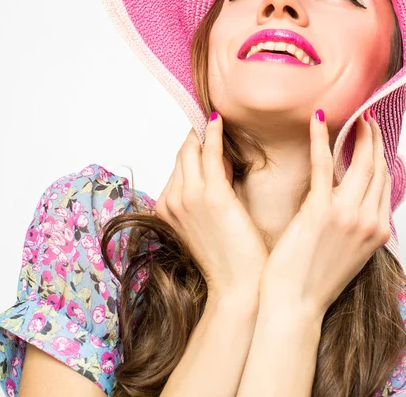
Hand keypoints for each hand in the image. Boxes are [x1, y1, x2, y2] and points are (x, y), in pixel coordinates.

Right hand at [154, 112, 268, 301]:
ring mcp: (188, 197)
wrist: (239, 287)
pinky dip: (213, 133)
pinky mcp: (212, 194)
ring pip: (193, 150)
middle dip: (198, 138)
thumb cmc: (230, 257)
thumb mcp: (207, 223)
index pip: (179, 167)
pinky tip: (218, 119)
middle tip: (214, 120)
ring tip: (220, 119)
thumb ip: (205, 195)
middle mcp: (171, 200)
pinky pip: (210, 153)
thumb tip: (222, 166)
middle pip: (183, 154)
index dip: (196, 151)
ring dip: (206, 134)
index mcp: (166, 208)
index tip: (209, 134)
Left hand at [257, 108, 391, 317]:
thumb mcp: (349, 252)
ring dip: (358, 134)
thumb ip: (357, 224)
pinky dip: (320, 139)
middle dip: (375, 139)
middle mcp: (370, 220)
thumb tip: (354, 199)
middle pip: (378, 168)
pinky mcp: (320, 211)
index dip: (382, 155)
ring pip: (360, 163)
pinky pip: (323, 165)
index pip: (385, 182)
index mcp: (378, 230)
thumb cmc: (315, 280)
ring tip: (353, 115)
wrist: (296, 306)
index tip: (375, 136)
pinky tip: (317, 119)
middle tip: (367, 117)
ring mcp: (347, 215)